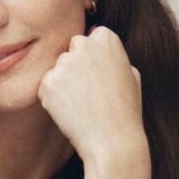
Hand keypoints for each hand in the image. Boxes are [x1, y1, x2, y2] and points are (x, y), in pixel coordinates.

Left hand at [36, 26, 146, 170]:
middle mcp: (83, 44)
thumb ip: (112, 54)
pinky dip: (54, 100)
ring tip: (84, 106)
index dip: (96, 61)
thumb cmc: (126, 111)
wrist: (114, 142)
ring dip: (65, 85)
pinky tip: (73, 113)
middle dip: (77, 68)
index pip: (90, 39)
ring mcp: (64, 63)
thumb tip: (95, 37)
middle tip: (91, 94)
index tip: (103, 79)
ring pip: (58, 70)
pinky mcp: (48, 83)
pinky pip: (47, 88)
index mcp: (106, 38)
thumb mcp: (131, 75)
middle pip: (71, 51)